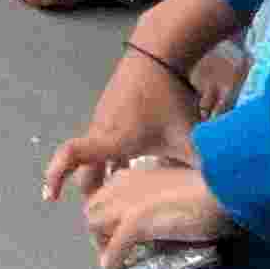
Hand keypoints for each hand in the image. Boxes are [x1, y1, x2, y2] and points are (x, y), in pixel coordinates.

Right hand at [42, 53, 203, 203]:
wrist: (158, 54)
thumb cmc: (169, 98)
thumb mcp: (189, 138)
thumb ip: (201, 167)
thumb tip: (218, 190)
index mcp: (113, 140)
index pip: (72, 156)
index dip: (56, 176)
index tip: (51, 198)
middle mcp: (100, 130)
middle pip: (84, 167)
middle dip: (90, 192)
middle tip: (106, 214)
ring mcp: (103, 117)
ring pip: (94, 153)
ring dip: (101, 173)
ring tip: (121, 192)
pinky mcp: (110, 108)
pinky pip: (102, 139)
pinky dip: (108, 156)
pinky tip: (131, 162)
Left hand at [82, 165, 233, 268]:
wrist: (227, 187)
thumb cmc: (215, 187)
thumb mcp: (181, 186)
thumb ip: (166, 196)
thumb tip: (166, 214)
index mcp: (136, 174)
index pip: (104, 194)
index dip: (107, 213)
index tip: (115, 228)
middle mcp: (126, 185)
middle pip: (92, 208)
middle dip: (99, 229)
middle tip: (115, 247)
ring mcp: (128, 203)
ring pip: (94, 224)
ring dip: (102, 244)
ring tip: (116, 259)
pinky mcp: (136, 223)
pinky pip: (113, 248)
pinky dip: (112, 262)